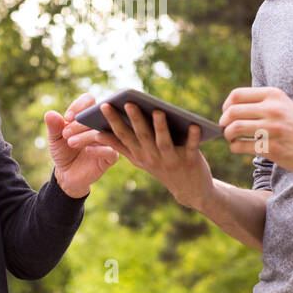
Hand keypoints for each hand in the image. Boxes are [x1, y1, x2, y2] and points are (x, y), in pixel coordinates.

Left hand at [45, 93, 118, 197]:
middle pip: (97, 115)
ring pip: (103, 132)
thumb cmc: (63, 151)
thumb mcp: (55, 138)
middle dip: (80, 123)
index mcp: (88, 116)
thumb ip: (54, 126)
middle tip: (66, 134)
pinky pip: (111, 151)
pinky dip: (99, 149)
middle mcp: (100, 125)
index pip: (89, 100)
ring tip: (70, 142)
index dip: (79, 106)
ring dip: (86, 136)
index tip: (67, 118)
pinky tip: (87, 151)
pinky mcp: (110, 157)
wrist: (67, 174)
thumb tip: (50, 114)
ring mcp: (108, 140)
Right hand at [64, 101, 213, 209]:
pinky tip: (194, 124)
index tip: (105, 105)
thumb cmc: (162, 167)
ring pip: (164, 142)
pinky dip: (193, 137)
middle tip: (128, 103)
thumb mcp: (139, 159)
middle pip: (142, 136)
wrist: (190, 190)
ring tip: (158, 111)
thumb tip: (98, 134)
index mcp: (139, 155)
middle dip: (135, 119)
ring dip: (161, 127)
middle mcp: (153, 158)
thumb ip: (120, 146)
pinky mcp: (190, 160)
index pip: (123, 135)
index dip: (113, 121)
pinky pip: (191, 147)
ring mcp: (171, 160)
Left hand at [219, 87, 292, 173]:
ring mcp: (273, 129)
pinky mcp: (273, 148)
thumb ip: (262, 103)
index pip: (237, 95)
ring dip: (227, 135)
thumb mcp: (284, 105)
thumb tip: (231, 108)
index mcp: (274, 95)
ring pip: (234, 129)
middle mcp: (273, 109)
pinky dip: (235, 148)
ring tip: (231, 139)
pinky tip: (239, 148)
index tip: (227, 114)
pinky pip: (242, 146)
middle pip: (232, 112)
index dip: (226, 106)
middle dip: (223, 122)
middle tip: (225, 128)